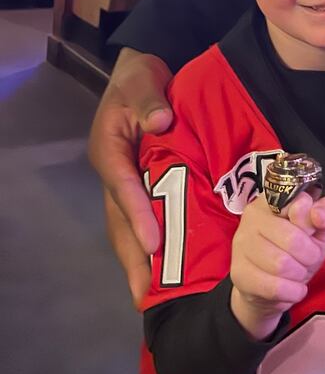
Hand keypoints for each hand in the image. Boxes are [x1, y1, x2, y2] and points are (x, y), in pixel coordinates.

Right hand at [88, 48, 172, 306]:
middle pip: (120, 221)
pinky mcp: (140, 185)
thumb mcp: (142, 79)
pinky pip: (143, 219)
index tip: (153, 243)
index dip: (138, 216)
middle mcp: (114, 174)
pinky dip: (150, 244)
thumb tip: (160, 122)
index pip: (124, 188)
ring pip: (128, 227)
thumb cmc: (138, 79)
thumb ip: (149, 99)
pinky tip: (166, 266)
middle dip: (133, 258)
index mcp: (110, 150)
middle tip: (146, 295)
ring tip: (153, 295)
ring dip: (139, 260)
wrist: (141, 77)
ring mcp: (124, 183)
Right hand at [230, 192, 324, 339]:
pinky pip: (273, 286)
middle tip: (307, 259)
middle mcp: (252, 216)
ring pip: (281, 263)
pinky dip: (292, 292)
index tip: (311, 233)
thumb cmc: (298, 252)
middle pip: (292, 238)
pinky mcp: (239, 273)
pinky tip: (293, 289)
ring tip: (297, 274)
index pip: (300, 202)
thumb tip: (318, 214)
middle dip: (309, 255)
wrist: (272, 287)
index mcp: (273, 199)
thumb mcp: (319, 231)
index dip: (313, 224)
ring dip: (299, 274)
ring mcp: (241, 244)